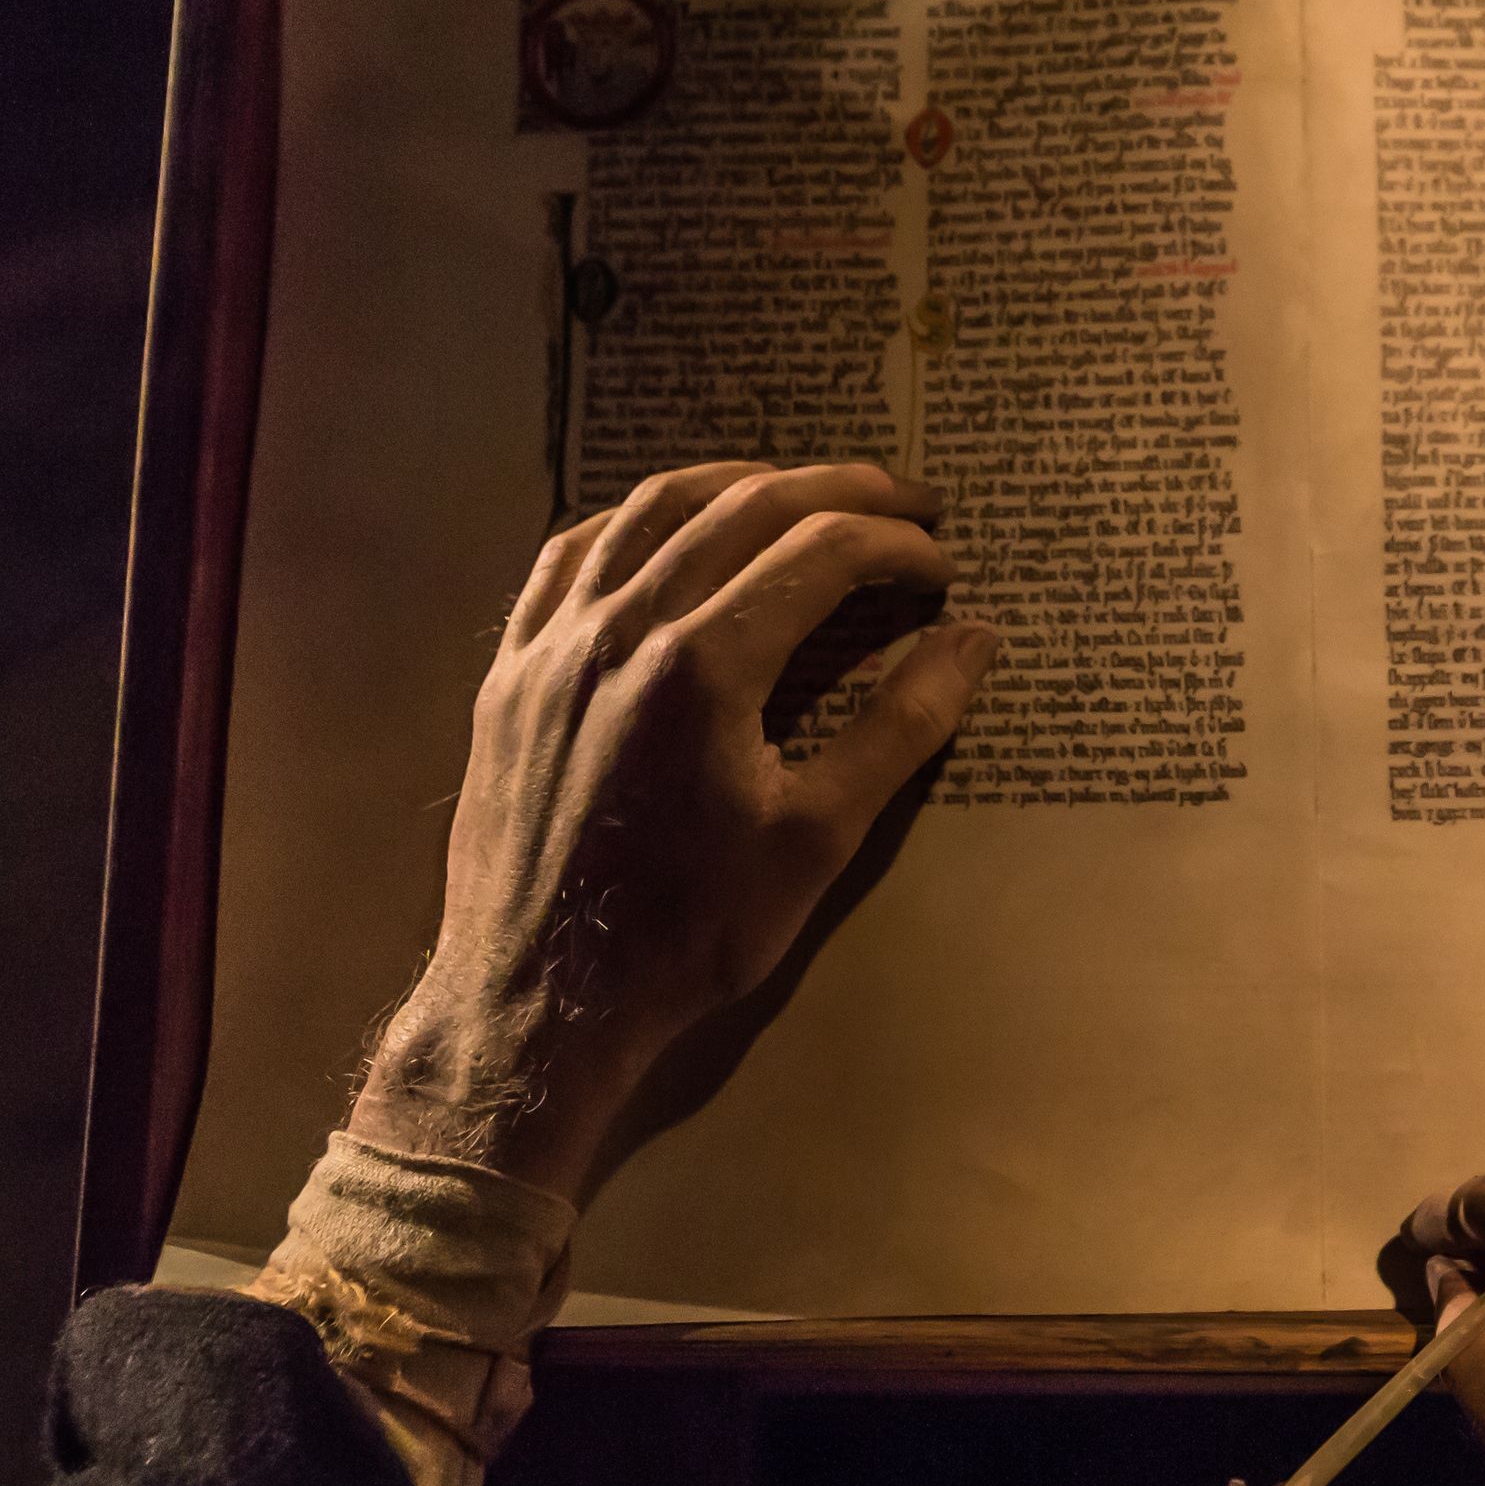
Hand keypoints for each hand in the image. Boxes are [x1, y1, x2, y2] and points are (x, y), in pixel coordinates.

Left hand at [349, 461, 996, 1203]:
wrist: (538, 1001)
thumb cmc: (687, 933)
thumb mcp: (817, 839)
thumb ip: (901, 726)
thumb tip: (974, 639)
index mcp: (704, 664)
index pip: (822, 552)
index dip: (897, 546)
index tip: (944, 567)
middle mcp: (622, 626)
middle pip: (747, 507)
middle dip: (841, 490)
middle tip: (908, 502)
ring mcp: (554, 642)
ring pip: (653, 510)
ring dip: (741, 485)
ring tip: (805, 493)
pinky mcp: (510, 671)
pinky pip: (570, 555)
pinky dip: (637, 521)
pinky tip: (673, 530)